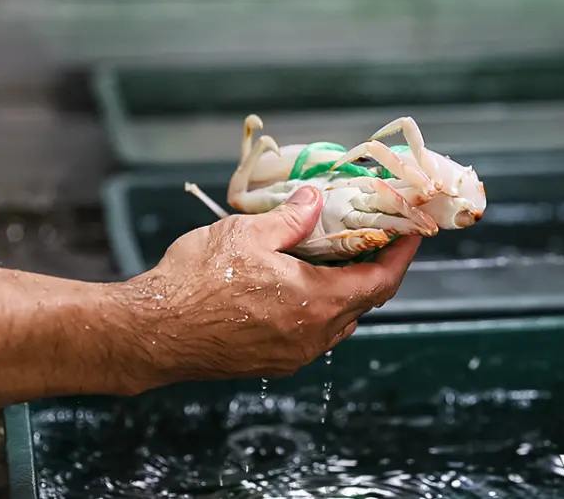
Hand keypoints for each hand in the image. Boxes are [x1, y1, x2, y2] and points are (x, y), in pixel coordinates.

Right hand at [117, 186, 419, 392]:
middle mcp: (313, 335)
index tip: (412, 233)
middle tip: (372, 238)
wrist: (151, 333)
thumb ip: (291, 218)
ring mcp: (293, 353)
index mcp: (316, 302)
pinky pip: (313, 333)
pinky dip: (320, 307)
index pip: (381, 281)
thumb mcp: (247, 234)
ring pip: (339, 320)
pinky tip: (300, 284)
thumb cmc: (195, 282)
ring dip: (345, 289)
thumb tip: (315, 200)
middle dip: (374, 268)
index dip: (402, 256)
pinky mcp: (272, 362)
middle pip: (363, 301)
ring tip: (335, 256)